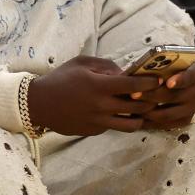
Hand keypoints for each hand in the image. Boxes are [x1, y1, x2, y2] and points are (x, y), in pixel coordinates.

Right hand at [27, 55, 160, 135]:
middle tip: (151, 96)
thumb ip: (105, 65)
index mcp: (99, 85)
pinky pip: (114, 127)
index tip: (156, 81)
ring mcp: (99, 121)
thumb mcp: (80, 63)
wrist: (38, 103)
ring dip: (140, 117)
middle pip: (139, 107)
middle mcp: (102, 105)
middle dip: (149, 100)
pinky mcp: (94, 131)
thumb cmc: (59, 79)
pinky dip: (118, 120)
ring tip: (138, 110)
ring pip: (132, 124)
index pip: (134, 85)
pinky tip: (114, 113)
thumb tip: (125, 73)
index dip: (149, 83)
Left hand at [136, 61, 194, 129]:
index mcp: (193, 73)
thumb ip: (153, 67)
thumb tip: (134, 73)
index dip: (180, 80)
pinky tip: (137, 118)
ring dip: (148, 112)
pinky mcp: (185, 119)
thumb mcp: (161, 63)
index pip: (189, 76)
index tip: (168, 83)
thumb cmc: (161, 70)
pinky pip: (168, 125)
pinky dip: (151, 123)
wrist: (169, 81)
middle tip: (133, 95)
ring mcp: (191, 107)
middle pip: (174, 96)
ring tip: (132, 107)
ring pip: (169, 113)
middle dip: (152, 96)